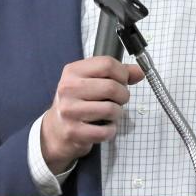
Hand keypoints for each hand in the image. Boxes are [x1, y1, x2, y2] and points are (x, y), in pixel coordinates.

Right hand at [41, 56, 144, 174]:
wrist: (56, 129)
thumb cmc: (78, 102)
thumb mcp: (91, 81)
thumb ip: (117, 74)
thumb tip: (139, 72)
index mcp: (73, 71)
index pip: (107, 64)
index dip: (122, 73)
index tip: (122, 81)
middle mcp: (68, 89)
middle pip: (111, 87)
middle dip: (123, 95)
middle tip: (119, 100)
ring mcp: (69, 111)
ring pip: (111, 109)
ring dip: (117, 113)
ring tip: (110, 114)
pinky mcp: (73, 131)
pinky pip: (105, 131)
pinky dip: (111, 130)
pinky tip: (104, 126)